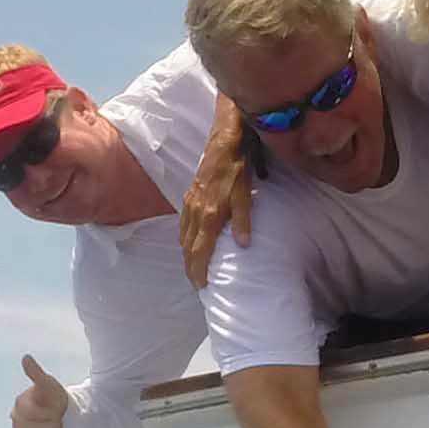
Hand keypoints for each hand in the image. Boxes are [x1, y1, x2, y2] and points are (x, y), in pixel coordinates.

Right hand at [10, 354, 69, 427]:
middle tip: (54, 417)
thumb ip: (36, 374)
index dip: (46, 413)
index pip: (31, 414)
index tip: (53, 409)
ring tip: (51, 426)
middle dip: (48, 424)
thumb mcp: (49, 384)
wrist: (64, 414)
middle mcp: (15, 417)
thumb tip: (25, 357)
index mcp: (20, 403)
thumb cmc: (54, 397)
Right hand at [179, 108, 252, 287]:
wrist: (224, 142)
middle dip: (191, 267)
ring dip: (186, 253)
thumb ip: (243, 221)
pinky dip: (184, 237)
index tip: (201, 285)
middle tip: (195, 283)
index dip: (199, 270)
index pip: (200, 251)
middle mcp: (195, 212)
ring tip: (192, 267)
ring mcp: (190, 203)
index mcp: (209, 215)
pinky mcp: (189, 194)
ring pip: (183, 235)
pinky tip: (188, 240)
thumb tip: (243, 245)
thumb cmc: (237, 168)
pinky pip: (183, 222)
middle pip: (188, 247)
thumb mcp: (245, 196)